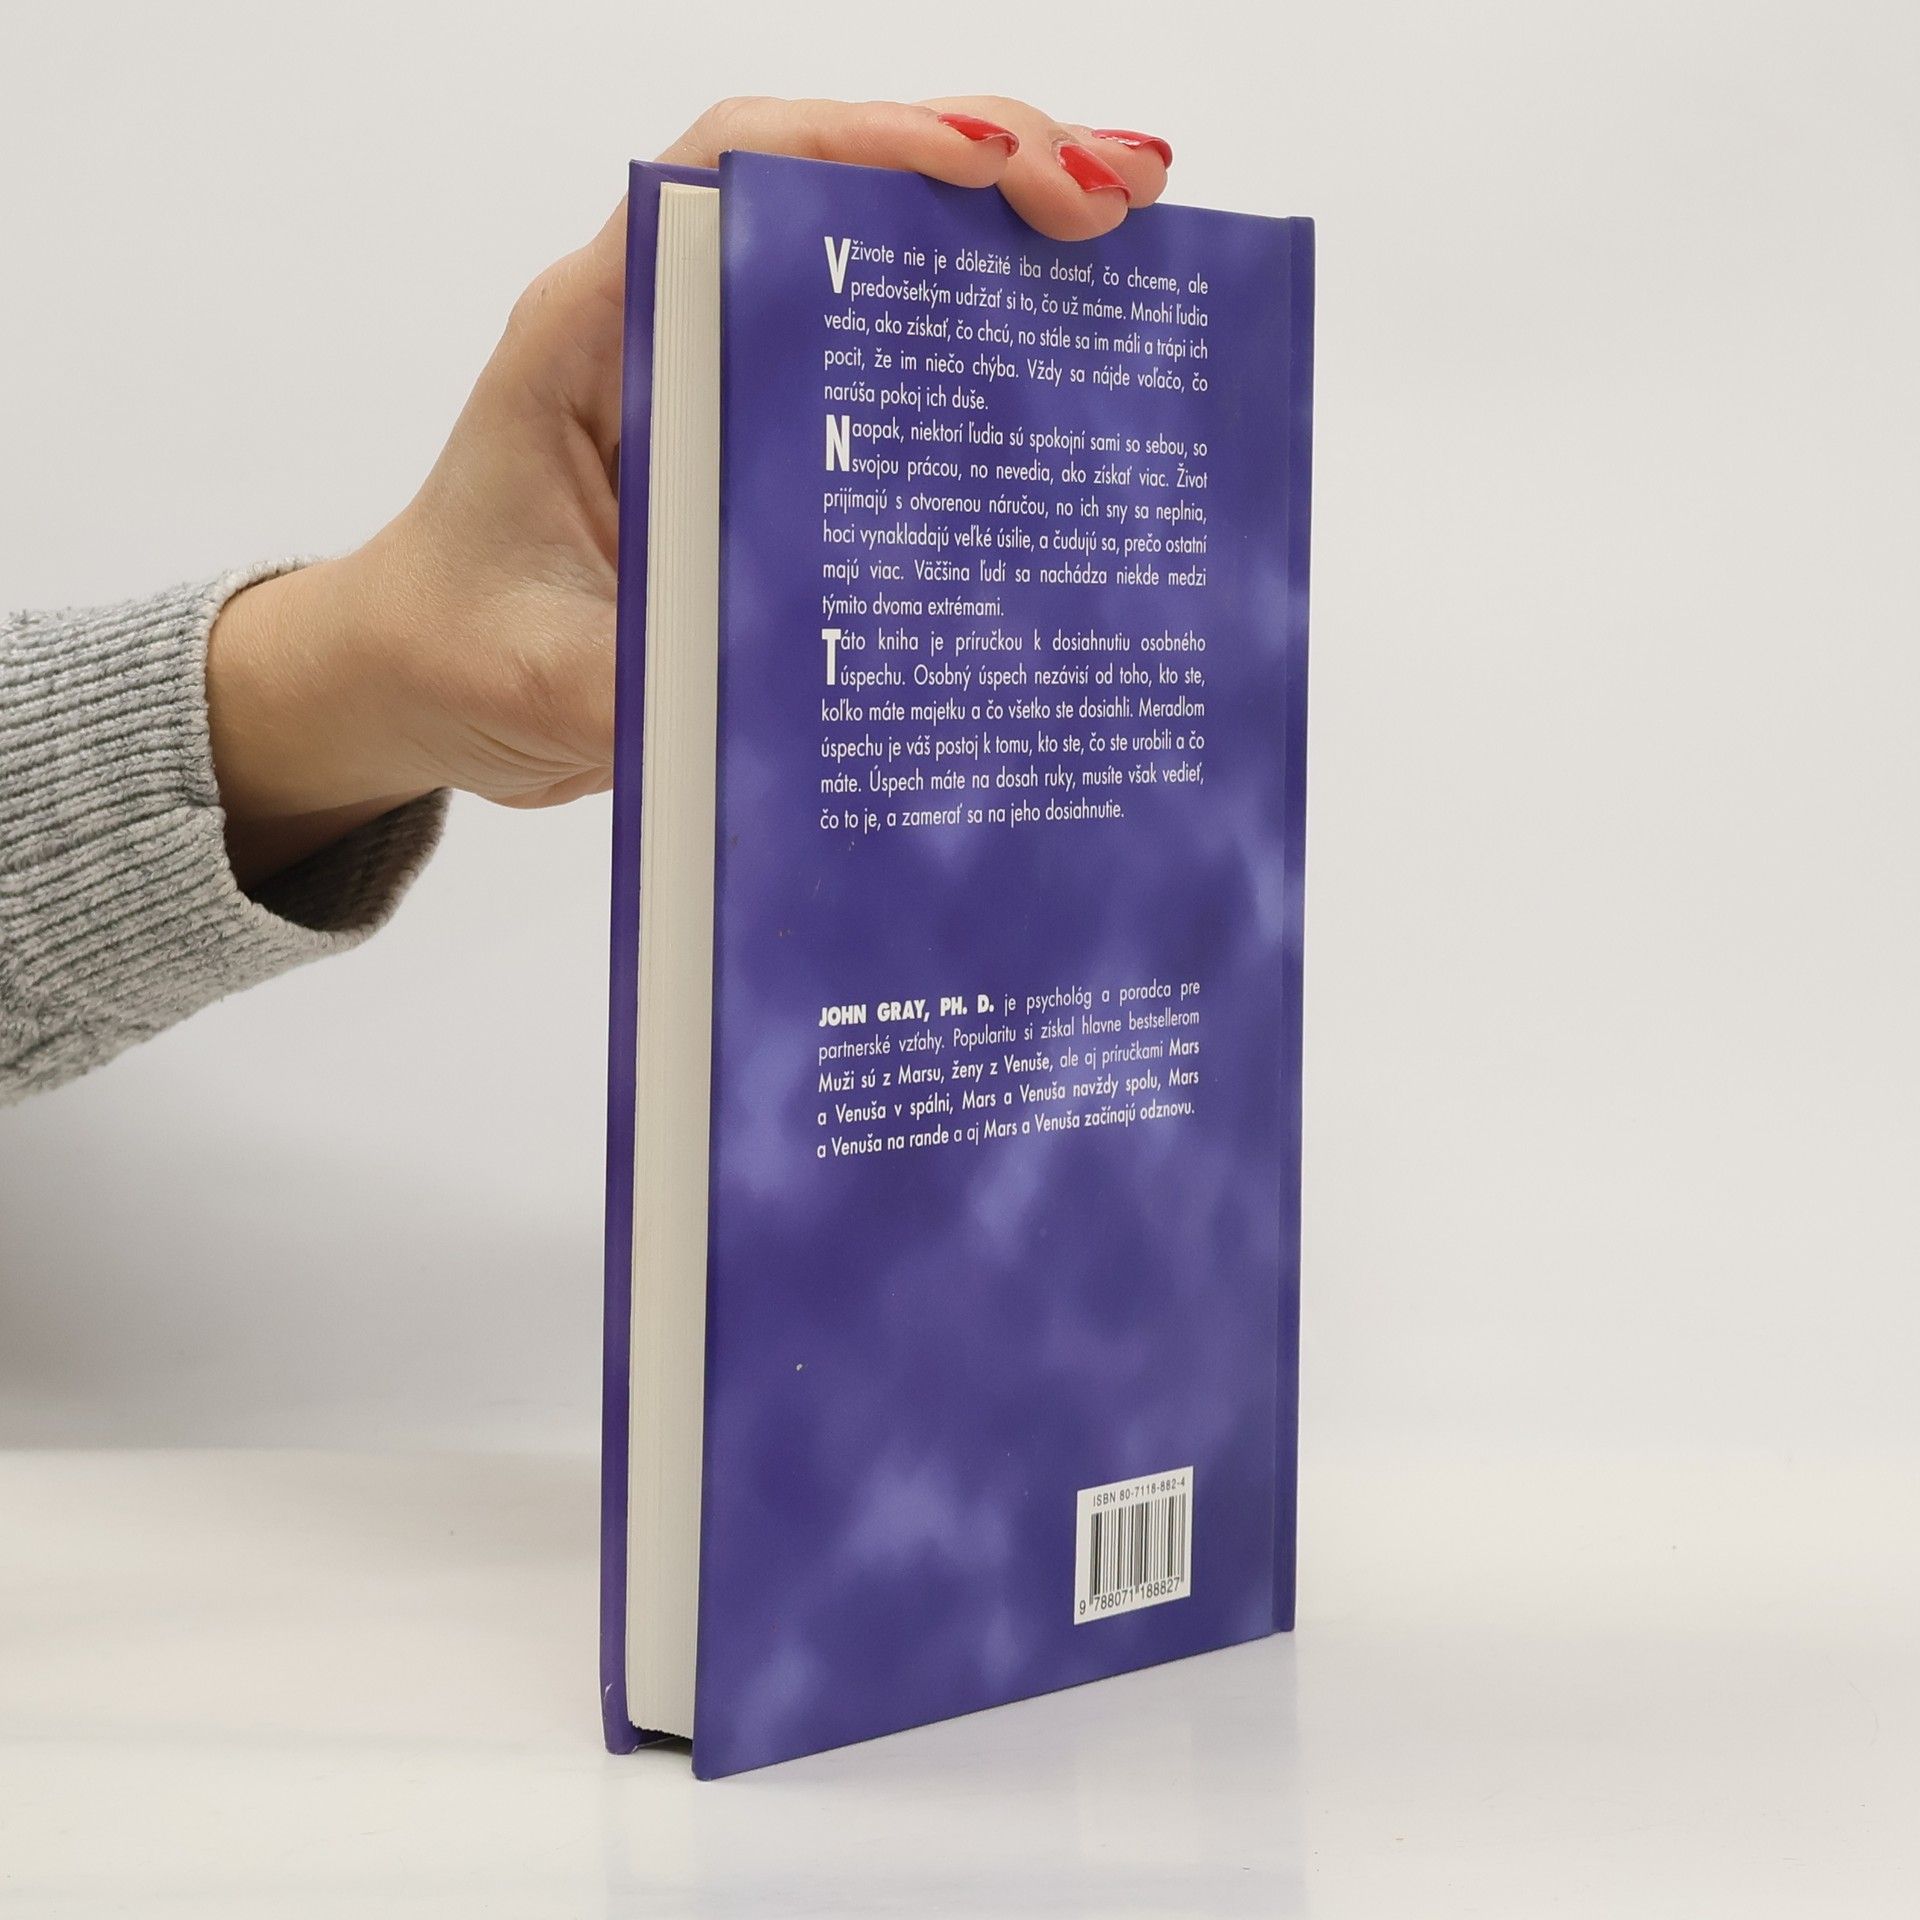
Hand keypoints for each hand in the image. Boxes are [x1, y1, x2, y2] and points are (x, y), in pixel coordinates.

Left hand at [207, 98, 1172, 885]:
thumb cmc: (454, 651)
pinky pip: (878, 369)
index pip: (731, 173)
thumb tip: (800, 710)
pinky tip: (1069, 373)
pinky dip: (976, 352)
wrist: (422, 687)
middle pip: (831, 187)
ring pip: (870, 263)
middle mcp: (665, 329)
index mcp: (594, 335)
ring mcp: (720, 380)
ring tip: (1134, 251)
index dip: (869, 146)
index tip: (994, 174)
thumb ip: (658, 684)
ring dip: (1000, 245)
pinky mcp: (761, 445)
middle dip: (987, 165)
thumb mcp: (548, 681)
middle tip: (1123, 196)